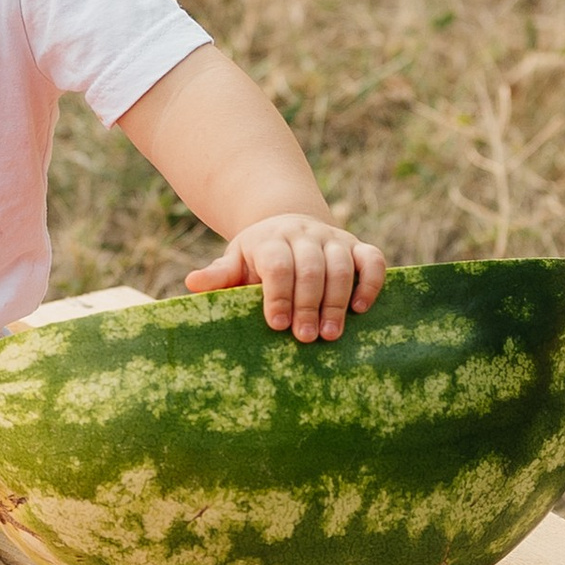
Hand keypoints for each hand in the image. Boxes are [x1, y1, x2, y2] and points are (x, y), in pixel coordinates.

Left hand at [186, 215, 385, 343]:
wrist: (288, 225)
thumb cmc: (258, 256)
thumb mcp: (235, 261)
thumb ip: (219, 275)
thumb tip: (192, 283)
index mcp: (270, 240)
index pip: (276, 264)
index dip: (277, 294)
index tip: (275, 324)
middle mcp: (304, 235)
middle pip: (310, 268)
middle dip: (308, 305)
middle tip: (305, 339)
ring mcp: (333, 239)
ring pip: (342, 266)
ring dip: (338, 302)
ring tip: (331, 335)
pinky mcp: (357, 246)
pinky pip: (373, 260)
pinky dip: (370, 282)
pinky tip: (361, 309)